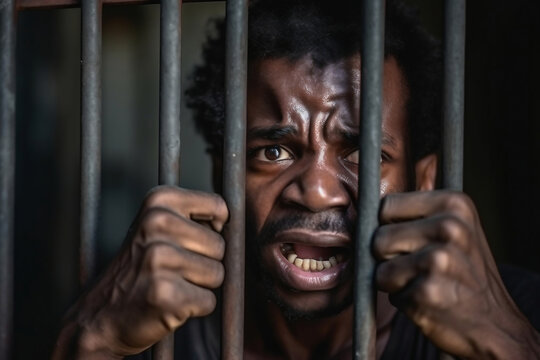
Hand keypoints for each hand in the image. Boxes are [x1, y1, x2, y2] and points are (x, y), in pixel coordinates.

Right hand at [53, 186, 227, 358]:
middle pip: (221, 245)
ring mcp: (159, 259)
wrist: (101, 315)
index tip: (190, 240)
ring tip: (170, 284)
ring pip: (218, 274)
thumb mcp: (158, 227)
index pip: (220, 207)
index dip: (215, 228)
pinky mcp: (164, 293)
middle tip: (173, 269)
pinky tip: (169, 302)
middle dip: (205, 262)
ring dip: (200, 285)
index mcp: (159, 201)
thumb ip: (196, 217)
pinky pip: (208, 301)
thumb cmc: (141, 268)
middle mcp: (157, 224)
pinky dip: (194, 307)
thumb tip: (232, 221)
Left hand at [374, 190, 539, 358]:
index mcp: (454, 203)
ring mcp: (439, 259)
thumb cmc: (462, 273)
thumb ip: (414, 215)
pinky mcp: (428, 289)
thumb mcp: (453, 228)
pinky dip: (401, 298)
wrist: (494, 324)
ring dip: (393, 278)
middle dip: (389, 256)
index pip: (386, 205)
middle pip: (378, 236)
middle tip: (420, 266)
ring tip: (423, 281)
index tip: (411, 240)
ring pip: (378, 265)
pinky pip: (387, 290)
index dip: (390, 226)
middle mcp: (449, 226)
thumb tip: (364, 210)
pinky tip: (427, 298)